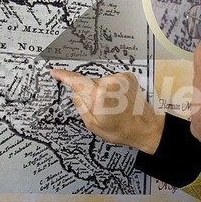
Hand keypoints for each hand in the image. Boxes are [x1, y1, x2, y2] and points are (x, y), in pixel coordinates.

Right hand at [50, 69, 164, 153]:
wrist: (145, 127)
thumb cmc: (121, 130)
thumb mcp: (94, 125)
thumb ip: (81, 106)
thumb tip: (76, 92)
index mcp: (99, 96)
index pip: (76, 81)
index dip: (64, 76)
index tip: (55, 72)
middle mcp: (110, 82)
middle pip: (90, 84)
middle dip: (91, 94)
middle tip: (102, 110)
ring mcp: (120, 78)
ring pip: (101, 82)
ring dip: (103, 91)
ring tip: (114, 106)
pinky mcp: (128, 76)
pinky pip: (111, 80)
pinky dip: (112, 88)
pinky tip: (120, 100)